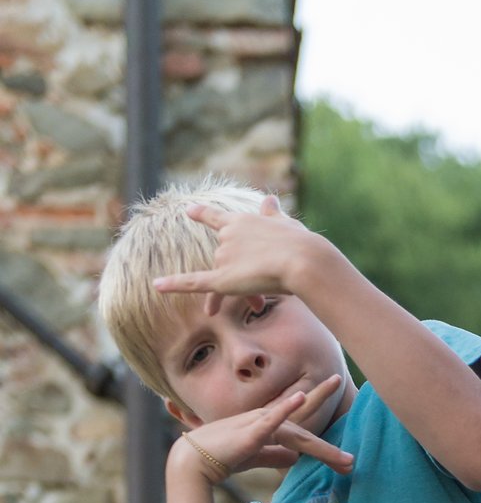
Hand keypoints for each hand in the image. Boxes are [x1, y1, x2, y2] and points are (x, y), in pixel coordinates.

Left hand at [154, 195, 319, 311]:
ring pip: (226, 279)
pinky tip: (156, 286)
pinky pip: (194, 282)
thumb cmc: (300, 244)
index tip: (189, 211)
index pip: (216, 217)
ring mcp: (223, 257)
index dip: (201, 214)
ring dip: (242, 293)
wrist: (301, 260)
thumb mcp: (286, 225)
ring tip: (260, 303)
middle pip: (227, 261)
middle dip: (243, 275)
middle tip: (265, 287)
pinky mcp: (221, 279)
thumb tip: (270, 199)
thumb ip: (273, 215)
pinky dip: (174, 284)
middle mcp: (227, 236)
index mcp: (241, 221)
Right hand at [172, 374, 354, 481]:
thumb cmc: (223, 456)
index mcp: (271, 426)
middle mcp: (269, 420)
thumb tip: (295, 458)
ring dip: (323, 448)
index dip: (324, 416)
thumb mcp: (255, 456)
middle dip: (331, 445)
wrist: (196, 461)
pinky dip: (286, 407)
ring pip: (298, 433)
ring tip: (347, 461)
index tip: (347, 418)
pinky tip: (301, 396)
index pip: (303, 422)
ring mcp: (260, 424)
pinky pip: (272, 419)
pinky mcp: (251, 432)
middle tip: (353, 453)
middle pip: (306, 430)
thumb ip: (275, 454)